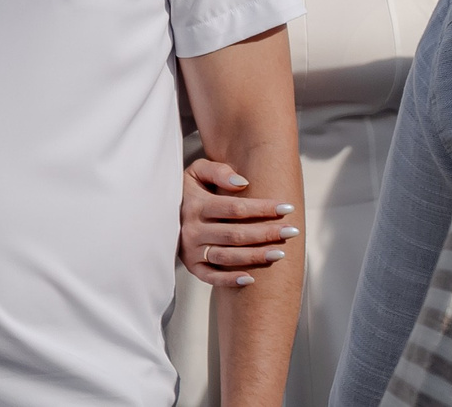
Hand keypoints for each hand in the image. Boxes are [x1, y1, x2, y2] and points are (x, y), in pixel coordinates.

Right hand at [180, 157, 299, 287]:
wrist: (158, 211)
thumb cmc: (188, 190)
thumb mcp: (196, 172)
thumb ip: (218, 171)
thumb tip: (243, 183)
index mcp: (196, 205)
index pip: (235, 208)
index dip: (262, 208)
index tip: (287, 207)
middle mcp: (192, 230)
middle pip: (236, 234)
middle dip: (267, 233)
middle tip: (292, 231)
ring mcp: (191, 251)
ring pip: (227, 257)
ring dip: (255, 256)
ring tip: (280, 252)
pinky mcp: (191, 266)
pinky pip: (211, 277)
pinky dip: (230, 280)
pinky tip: (252, 278)